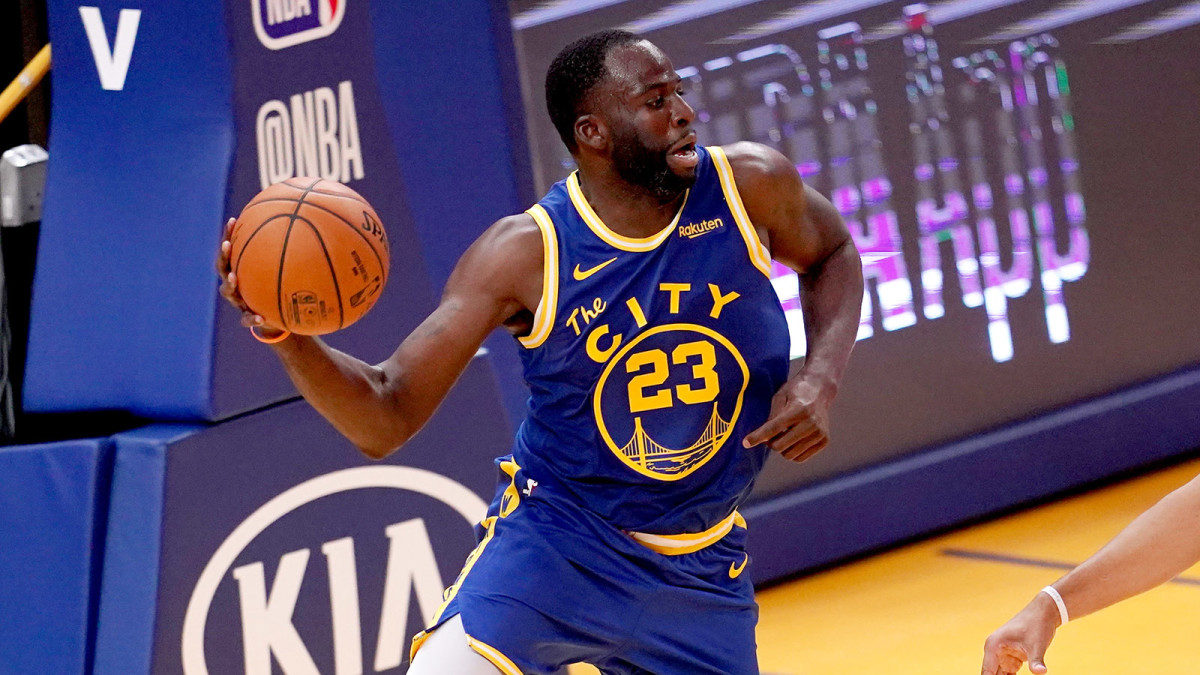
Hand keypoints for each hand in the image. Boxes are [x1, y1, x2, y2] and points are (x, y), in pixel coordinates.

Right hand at [215, 217, 286, 336]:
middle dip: (224, 256)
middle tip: (228, 245)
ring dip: (229, 284)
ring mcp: (239, 301)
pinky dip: (252, 319)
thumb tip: (310, 228)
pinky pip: (246, 319)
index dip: (229, 236)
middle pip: (222, 267)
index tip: (233, 221)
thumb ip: (292, 255)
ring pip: (227, 291)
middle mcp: (236, 284)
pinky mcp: (247, 318)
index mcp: (242, 270)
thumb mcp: (287, 273)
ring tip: (234, 278)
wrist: (280, 319)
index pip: (232, 250)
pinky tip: (260, 318)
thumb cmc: (282, 290)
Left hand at [741, 376, 831, 461]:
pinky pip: (800, 458)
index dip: (758, 436)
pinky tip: (793, 440)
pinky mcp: (824, 441)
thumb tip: (763, 438)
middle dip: (770, 443)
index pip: (773, 428)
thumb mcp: (780, 397)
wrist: (820, 389)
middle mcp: (812, 423)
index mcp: (799, 410)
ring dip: (782, 448)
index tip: (745, 443)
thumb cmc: (796, 392)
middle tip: (769, 435)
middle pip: (780, 446)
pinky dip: (792, 452)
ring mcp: (820, 433)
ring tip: (783, 435)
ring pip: (790, 455)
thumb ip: (771, 417)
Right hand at [981, 593, 1059, 674]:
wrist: (1044, 613)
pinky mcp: (1012, 657)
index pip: (987, 673)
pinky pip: (1008, 674)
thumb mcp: (1037, 645)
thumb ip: (1037, 661)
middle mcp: (994, 650)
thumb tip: (1041, 672)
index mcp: (993, 646)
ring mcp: (1002, 654)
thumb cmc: (1037, 625)